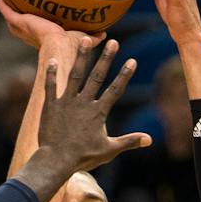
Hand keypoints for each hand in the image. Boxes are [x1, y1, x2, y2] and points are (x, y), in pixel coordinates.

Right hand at [0, 0, 99, 60]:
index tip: (38, 28)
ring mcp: (26, 31)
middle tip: (17, 15)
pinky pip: (9, 14)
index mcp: (47, 41)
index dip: (37, 32)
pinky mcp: (21, 24)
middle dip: (20, 23)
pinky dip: (4, 8)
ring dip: (9, 15)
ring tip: (3, 4)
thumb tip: (104, 33)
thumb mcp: (83, 40)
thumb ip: (92, 37)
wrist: (60, 49)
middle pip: (23, 30)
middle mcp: (34, 37)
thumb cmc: (73, 49)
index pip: (40, 36)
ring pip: (14, 23)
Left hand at [34, 39, 150, 172]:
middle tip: (114, 42)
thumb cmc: (84, 157)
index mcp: (98, 112)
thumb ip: (129, 141)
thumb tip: (149, 139)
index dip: (124, 75)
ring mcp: (66, 102)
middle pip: (97, 76)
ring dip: (82, 57)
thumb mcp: (109, 150)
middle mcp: (83, 103)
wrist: (56, 161)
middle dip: (106, 58)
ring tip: (86, 40)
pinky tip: (51, 60)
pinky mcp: (51, 106)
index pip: (115, 90)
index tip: (132, 60)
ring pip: (75, 75)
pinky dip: (51, 73)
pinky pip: (51, 86)